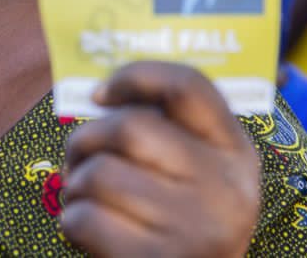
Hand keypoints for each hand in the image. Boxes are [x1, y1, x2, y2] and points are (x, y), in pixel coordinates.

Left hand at [61, 62, 259, 256]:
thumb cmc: (181, 224)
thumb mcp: (200, 176)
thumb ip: (167, 134)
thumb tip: (101, 97)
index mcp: (236, 153)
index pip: (188, 86)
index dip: (135, 76)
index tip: (101, 94)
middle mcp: (224, 189)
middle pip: (130, 128)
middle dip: (85, 138)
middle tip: (76, 157)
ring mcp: (194, 230)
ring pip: (100, 173)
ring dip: (75, 183)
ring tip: (82, 197)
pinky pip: (86, 219)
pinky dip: (71, 220)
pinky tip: (84, 229)